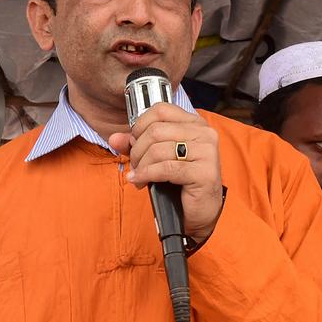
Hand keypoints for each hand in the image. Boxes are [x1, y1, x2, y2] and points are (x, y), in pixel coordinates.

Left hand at [109, 103, 223, 242]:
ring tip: (138, 176)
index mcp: (195, 123)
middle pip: (156, 131)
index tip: (134, 142)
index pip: (160, 110)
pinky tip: (140, 182)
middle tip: (135, 165)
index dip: (140, 126)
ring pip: (158, 149)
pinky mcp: (204, 172)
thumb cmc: (181, 182)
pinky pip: (166, 168)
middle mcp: (204, 133)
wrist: (201, 211)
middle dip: (137, 150)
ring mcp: (207, 152)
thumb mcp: (156, 158)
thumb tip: (114, 138)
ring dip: (141, 165)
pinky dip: (147, 175)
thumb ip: (136, 144)